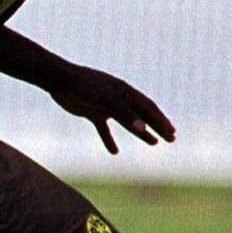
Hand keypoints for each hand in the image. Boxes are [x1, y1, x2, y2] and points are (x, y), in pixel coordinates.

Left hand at [46, 65, 176, 153]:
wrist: (59, 80)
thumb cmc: (84, 87)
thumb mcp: (107, 102)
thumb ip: (126, 115)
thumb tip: (144, 130)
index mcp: (125, 92)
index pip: (148, 108)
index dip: (161, 120)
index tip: (172, 132)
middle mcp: (118, 97)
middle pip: (142, 114)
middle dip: (157, 126)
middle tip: (171, 138)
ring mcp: (105, 105)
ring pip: (127, 122)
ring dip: (141, 132)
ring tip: (153, 143)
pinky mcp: (92, 112)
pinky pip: (104, 129)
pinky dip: (109, 139)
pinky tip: (114, 151)